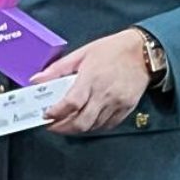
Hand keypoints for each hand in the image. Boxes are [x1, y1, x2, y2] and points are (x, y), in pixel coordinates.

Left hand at [33, 29, 151, 134]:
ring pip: (93, 126)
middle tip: (52, 125)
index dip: (56, 114)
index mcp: (92, 78)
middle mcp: (105, 94)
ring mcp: (117, 103)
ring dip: (77, 128)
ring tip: (66, 122)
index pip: (71, 103)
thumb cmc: (112, 50)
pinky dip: (93, 126)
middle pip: (82, 122)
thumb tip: (36, 80)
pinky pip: (107, 125)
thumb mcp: (82, 53)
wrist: (143, 53)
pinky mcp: (127, 109)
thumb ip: (57, 69)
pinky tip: (86, 120)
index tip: (46, 116)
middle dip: (63, 128)